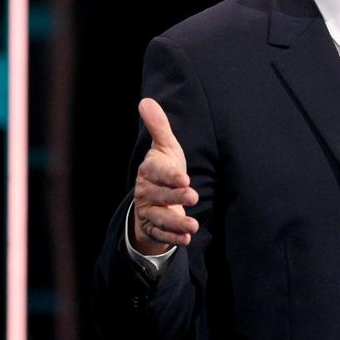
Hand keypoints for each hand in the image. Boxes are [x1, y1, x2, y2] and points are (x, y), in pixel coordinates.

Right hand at [131, 98, 199, 255]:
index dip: (170, 175)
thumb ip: (159, 127)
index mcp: (149, 170)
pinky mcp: (152, 227)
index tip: (184, 178)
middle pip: (160, 195)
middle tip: (194, 196)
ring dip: (176, 223)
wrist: (154, 196)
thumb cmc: (164, 167)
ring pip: (160, 218)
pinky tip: (187, 239)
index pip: (158, 172)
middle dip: (175, 197)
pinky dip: (173, 237)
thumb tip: (146, 100)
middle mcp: (146, 191)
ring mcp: (149, 210)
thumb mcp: (165, 147)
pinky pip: (161, 233)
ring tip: (193, 225)